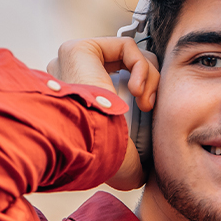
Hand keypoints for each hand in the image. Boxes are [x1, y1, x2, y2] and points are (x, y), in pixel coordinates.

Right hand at [47, 38, 159, 189]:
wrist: (87, 147)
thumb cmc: (99, 156)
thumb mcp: (121, 159)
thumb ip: (131, 158)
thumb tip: (142, 174)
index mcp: (78, 102)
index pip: (118, 84)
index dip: (141, 93)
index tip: (148, 113)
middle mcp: (70, 79)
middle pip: (125, 67)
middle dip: (148, 84)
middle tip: (150, 107)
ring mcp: (70, 62)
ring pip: (128, 56)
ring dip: (149, 77)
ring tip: (145, 101)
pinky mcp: (78, 49)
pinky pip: (126, 46)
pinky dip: (142, 66)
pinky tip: (139, 90)